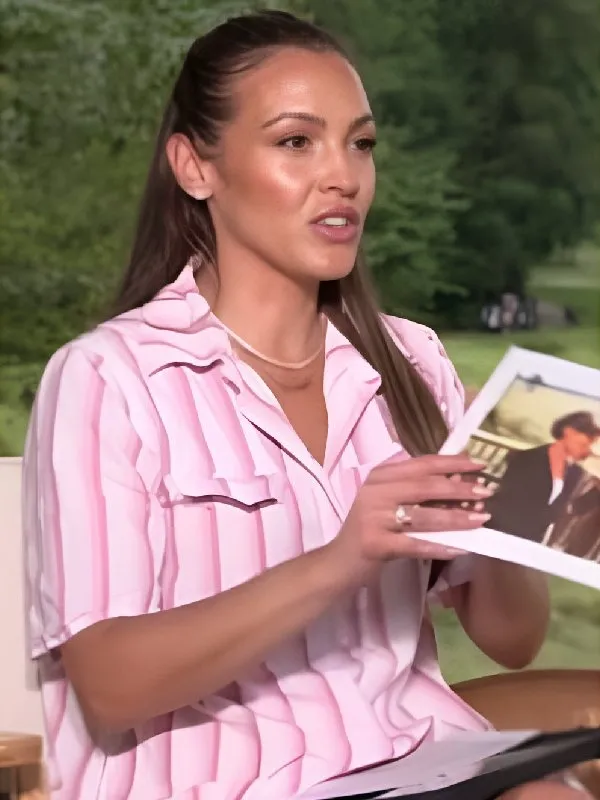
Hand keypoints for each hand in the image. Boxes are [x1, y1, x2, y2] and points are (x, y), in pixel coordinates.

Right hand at [330, 454, 492, 584]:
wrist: (339, 562)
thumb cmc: (371, 530)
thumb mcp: (389, 503)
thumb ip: (417, 492)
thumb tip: (461, 482)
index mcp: (380, 476)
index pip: (421, 463)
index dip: (452, 462)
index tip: (480, 463)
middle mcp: (374, 491)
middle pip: (424, 486)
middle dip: (459, 488)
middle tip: (487, 491)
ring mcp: (373, 517)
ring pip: (422, 515)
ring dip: (455, 517)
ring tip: (482, 519)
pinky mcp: (374, 543)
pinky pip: (414, 544)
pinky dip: (439, 546)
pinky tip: (460, 548)